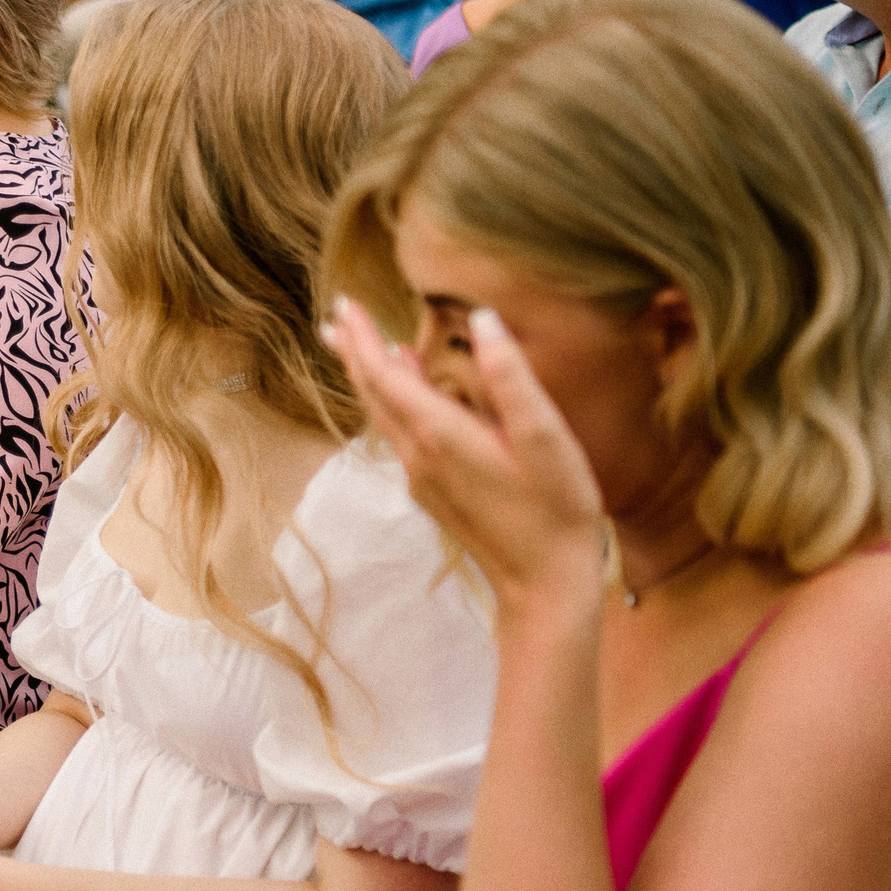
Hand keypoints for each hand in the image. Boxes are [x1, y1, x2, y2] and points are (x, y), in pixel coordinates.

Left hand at [326, 296, 608, 622]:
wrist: (543, 586)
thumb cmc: (555, 510)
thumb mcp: (545, 437)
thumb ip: (512, 378)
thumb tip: (485, 320)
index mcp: (439, 434)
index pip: (384, 374)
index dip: (362, 338)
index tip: (345, 305)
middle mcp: (418, 455)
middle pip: (373, 393)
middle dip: (353, 352)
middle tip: (335, 317)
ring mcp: (422, 477)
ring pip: (383, 415)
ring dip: (370, 376)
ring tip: (356, 346)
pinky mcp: (433, 492)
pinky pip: (401, 434)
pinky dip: (394, 402)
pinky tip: (408, 390)